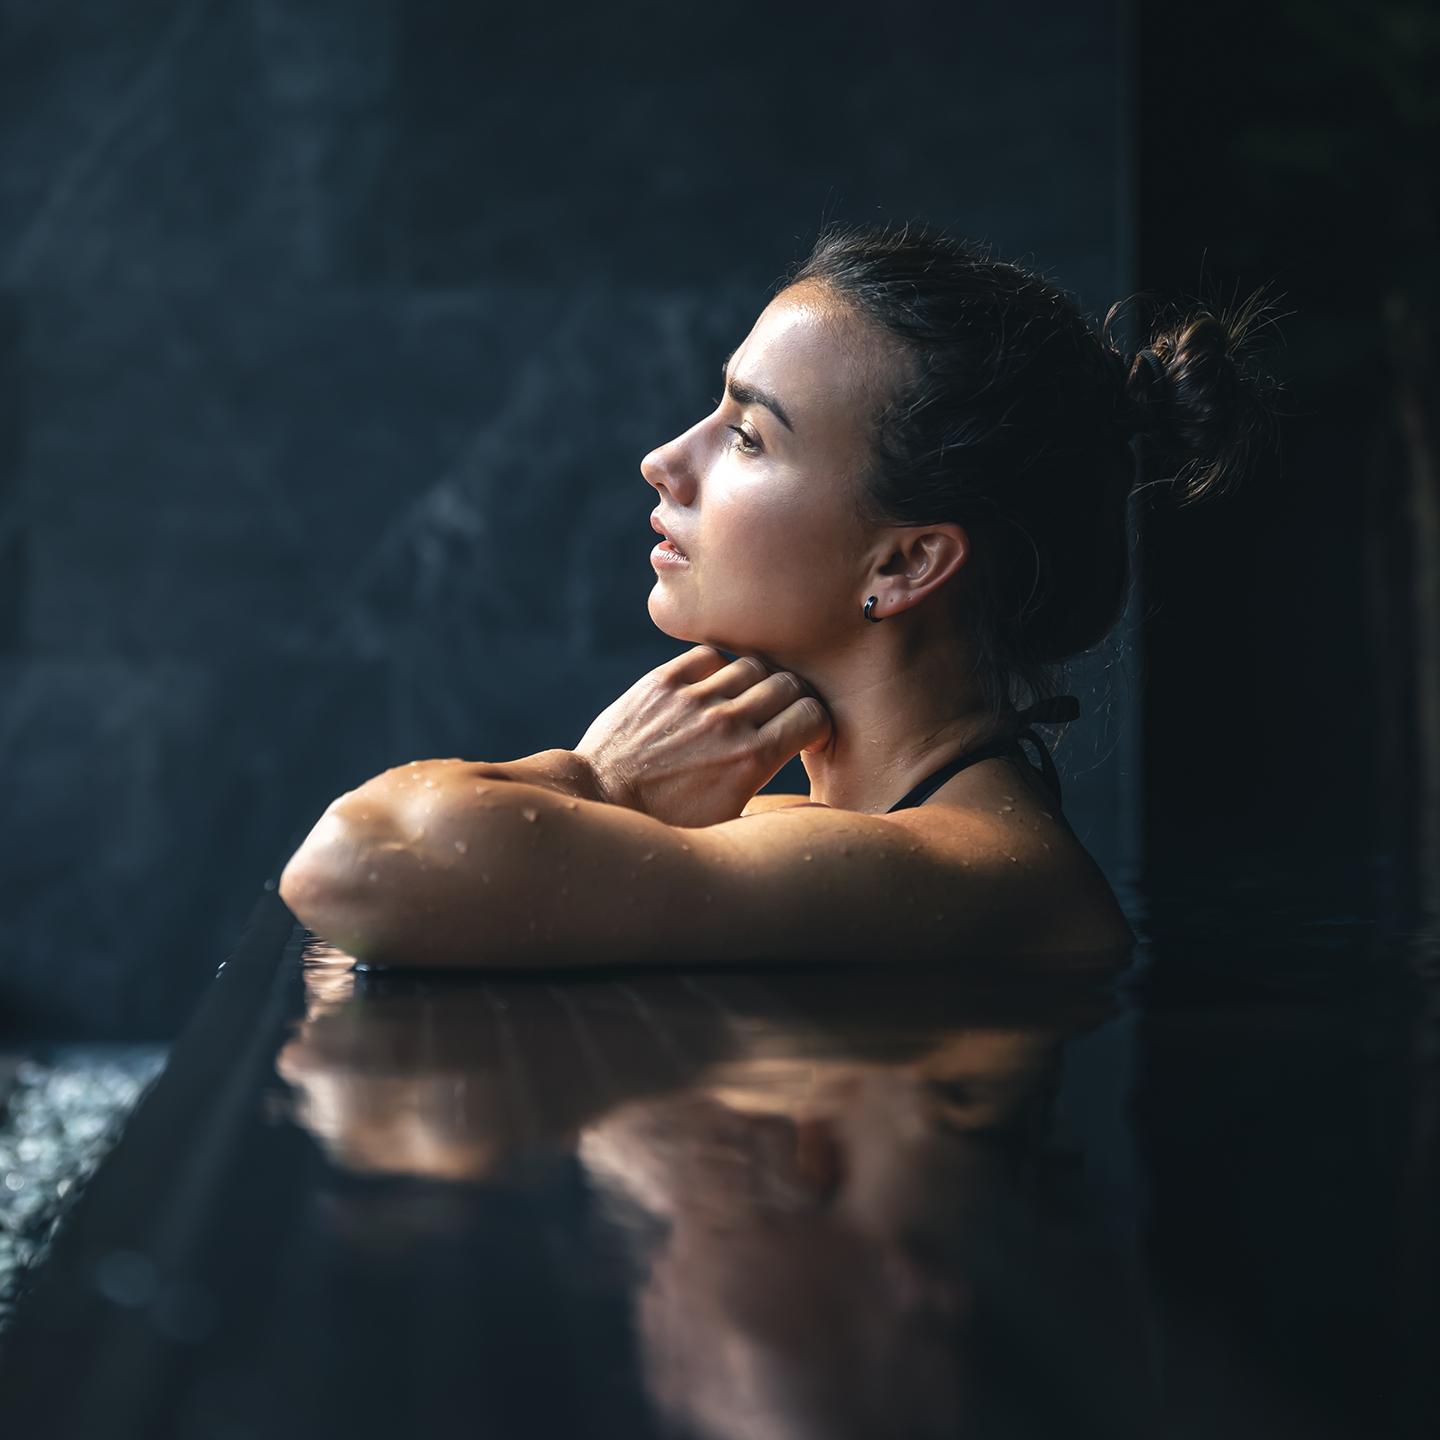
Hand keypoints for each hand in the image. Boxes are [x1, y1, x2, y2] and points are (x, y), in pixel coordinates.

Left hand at [573, 645, 832, 826]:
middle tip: (779, 716)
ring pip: (752, 665)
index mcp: (751, 760)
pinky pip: (708, 656)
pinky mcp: (661, 683)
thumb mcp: (729, 822)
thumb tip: (808, 792)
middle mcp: (727, 723)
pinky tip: (710, 689)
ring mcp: (692, 699)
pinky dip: (717, 669)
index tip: (805, 735)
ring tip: (743, 702)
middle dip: (793, 700)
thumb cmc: (667, 824)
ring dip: (756, 682)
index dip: (815, 725)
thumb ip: (771, 795)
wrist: (601, 801)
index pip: (813, 715)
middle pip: (789, 684)